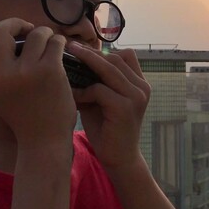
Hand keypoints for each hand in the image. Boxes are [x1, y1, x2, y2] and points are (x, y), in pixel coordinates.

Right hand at [0, 6, 76, 145]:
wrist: (44, 141)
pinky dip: (58, 42)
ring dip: (44, 33)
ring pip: (35, 33)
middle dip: (15, 23)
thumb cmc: (23, 116)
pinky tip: (60, 50)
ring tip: (48, 44)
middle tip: (27, 29)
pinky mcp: (48, 71)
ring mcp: (24, 73)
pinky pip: (54, 41)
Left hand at [67, 42, 149, 170]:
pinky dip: (84, 91)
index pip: (125, 55)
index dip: (104, 50)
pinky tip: (73, 97)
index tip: (81, 49)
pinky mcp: (124, 108)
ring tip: (66, 65)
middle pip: (115, 58)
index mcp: (139, 84)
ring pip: (109, 68)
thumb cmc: (107, 129)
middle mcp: (141, 87)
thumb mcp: (103, 100)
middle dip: (90, 53)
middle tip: (69, 49)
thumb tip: (73, 61)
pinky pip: (99, 89)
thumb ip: (95, 81)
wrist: (119, 159)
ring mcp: (135, 97)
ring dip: (85, 65)